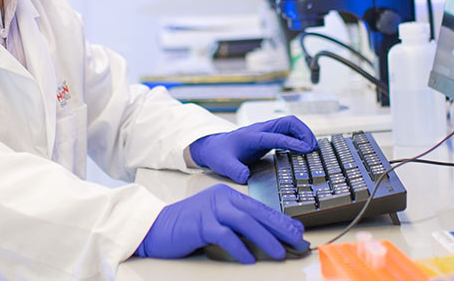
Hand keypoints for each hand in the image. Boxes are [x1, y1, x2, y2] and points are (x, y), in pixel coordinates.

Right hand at [134, 184, 306, 262]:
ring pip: (246, 223)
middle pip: (258, 213)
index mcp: (228, 195)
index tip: (298, 232)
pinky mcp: (200, 224)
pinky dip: (239, 248)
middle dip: (281, 229)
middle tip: (297, 242)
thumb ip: (238, 223)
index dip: (281, 220)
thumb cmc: (188, 226)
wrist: (156, 227)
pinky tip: (249, 259)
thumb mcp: (216, 219)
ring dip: (266, 239)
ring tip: (279, 253)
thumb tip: (267, 237)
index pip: (260, 208)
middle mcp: (221, 198)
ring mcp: (211, 210)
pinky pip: (226, 236)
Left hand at [189, 115, 315, 183]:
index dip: (293, 143)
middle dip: (304, 132)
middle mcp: (261, 129)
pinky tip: (304, 150)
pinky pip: (288, 132)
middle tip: (314, 148)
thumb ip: (234, 170)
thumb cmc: (219, 154)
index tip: (306, 150)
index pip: (277, 136)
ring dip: (303, 134)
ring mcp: (266, 131)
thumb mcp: (223, 164)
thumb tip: (245, 177)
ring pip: (290, 125)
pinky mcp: (269, 136)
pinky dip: (299, 138)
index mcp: (252, 136)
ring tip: (313, 149)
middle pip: (288, 122)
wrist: (214, 146)